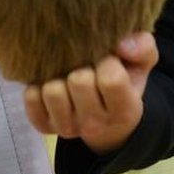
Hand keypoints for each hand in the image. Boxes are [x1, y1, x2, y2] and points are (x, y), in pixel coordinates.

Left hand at [23, 32, 157, 153]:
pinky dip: (37, 86)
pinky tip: (52, 82)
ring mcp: (67, 129)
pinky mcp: (44, 126)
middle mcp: (95, 125)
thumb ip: (143, 47)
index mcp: (124, 111)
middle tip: (87, 65)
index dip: (108, 61)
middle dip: (83, 65)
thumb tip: (121, 45)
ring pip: (52, 91)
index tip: (108, 59)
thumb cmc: (124, 80)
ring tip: (68, 74)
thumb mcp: (141, 63)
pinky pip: (31, 99)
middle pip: (79, 81)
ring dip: (58, 76)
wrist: (106, 116)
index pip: (111, 80)